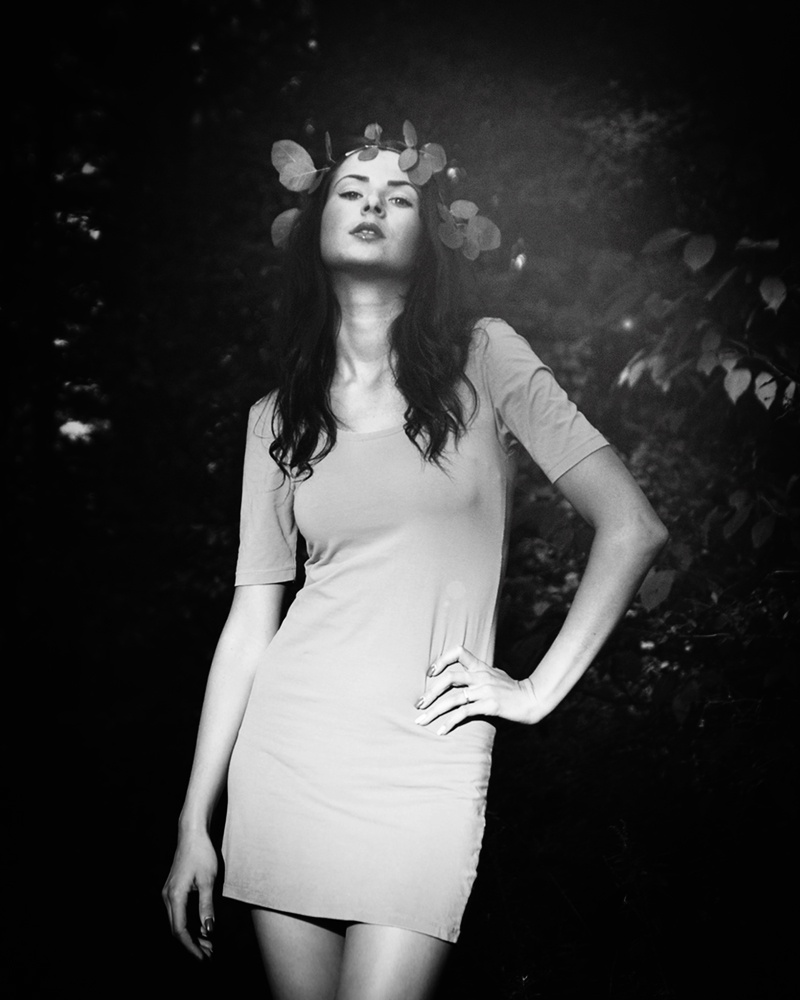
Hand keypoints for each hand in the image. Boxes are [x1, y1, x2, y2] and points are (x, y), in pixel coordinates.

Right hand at [162, 830, 217, 960]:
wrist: (192, 834)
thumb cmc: (201, 853)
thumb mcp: (208, 880)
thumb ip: (207, 906)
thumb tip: (209, 930)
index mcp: (174, 896)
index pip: (180, 931)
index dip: (192, 947)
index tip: (204, 958)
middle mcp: (168, 898)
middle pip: (177, 930)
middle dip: (193, 945)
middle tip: (210, 955)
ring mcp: (168, 894)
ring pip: (177, 923)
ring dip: (192, 936)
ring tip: (209, 946)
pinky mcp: (173, 891)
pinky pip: (179, 914)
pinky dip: (190, 925)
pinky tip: (202, 929)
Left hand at [414, 645, 539, 734]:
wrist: (533, 699)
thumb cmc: (512, 690)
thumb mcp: (495, 675)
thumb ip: (479, 675)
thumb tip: (462, 681)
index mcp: (481, 666)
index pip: (458, 652)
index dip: (442, 660)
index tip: (430, 674)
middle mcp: (481, 676)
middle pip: (449, 678)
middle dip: (430, 692)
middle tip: (419, 705)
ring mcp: (485, 690)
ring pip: (453, 698)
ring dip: (434, 711)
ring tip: (422, 721)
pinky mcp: (489, 705)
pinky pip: (464, 713)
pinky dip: (450, 722)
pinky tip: (441, 731)